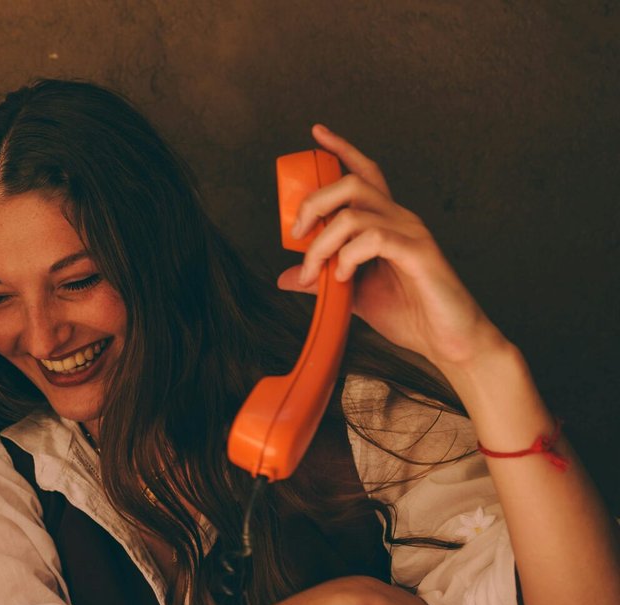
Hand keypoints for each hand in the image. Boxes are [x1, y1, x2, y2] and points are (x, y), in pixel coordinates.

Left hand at [277, 124, 508, 375]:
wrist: (448, 341)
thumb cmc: (410, 314)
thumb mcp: (353, 295)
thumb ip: (323, 280)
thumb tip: (285, 277)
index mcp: (387, 222)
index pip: (365, 173)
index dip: (342, 149)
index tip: (317, 134)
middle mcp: (401, 219)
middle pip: (352, 183)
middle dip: (314, 203)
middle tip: (297, 236)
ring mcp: (412, 233)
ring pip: (355, 212)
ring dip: (322, 243)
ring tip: (314, 273)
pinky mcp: (419, 254)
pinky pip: (373, 239)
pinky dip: (347, 257)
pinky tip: (343, 278)